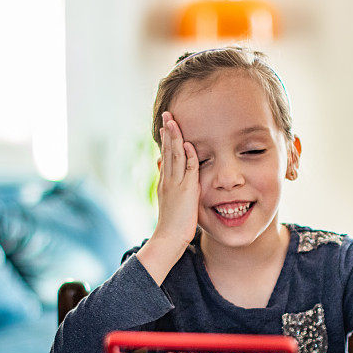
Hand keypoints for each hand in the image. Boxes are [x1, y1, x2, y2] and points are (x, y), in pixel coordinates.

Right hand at [153, 111, 200, 247]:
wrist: (168, 238)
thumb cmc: (172, 225)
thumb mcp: (169, 203)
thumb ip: (169, 188)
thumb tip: (164, 176)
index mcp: (165, 182)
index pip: (166, 156)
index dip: (166, 140)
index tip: (166, 126)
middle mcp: (168, 179)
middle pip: (168, 150)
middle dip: (167, 131)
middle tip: (166, 114)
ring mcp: (175, 184)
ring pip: (175, 156)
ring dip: (174, 137)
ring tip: (172, 120)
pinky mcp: (185, 190)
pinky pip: (188, 169)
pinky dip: (188, 156)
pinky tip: (187, 143)